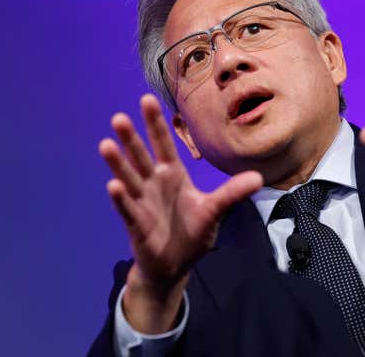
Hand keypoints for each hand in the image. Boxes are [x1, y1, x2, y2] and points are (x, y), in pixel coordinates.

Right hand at [99, 94, 262, 331]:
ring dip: (118, 163)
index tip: (147, 99)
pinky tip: (113, 185)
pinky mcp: (137, 224)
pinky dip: (121, 198)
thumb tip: (258, 178)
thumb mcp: (214, 211)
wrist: (176, 265)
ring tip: (106, 144)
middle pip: (141, 157)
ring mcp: (142, 202)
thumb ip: (232, 193)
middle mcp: (154, 184)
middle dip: (131, 138)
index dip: (156, 124)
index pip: (163, 145)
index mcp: (173, 175)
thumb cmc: (193, 234)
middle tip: (118, 117)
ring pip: (129, 178)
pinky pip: (128, 208)